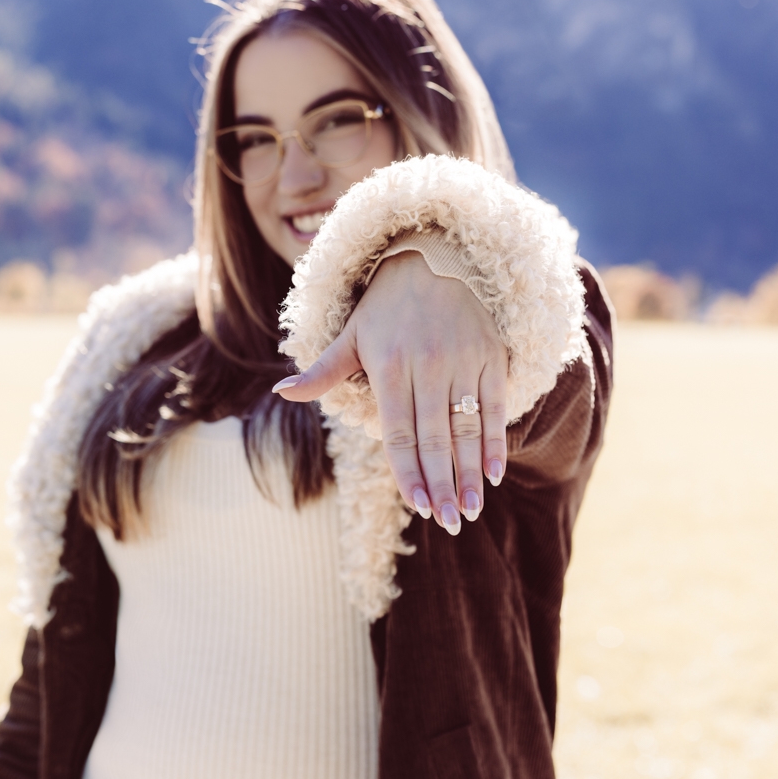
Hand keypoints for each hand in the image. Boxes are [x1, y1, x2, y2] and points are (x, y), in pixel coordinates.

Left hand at [274, 252, 507, 534]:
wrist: (434, 256)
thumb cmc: (384, 305)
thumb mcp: (350, 334)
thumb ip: (322, 371)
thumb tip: (281, 393)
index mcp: (390, 366)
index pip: (399, 432)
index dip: (409, 472)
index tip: (417, 506)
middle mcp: (428, 366)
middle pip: (435, 438)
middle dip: (442, 484)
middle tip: (448, 522)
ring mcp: (463, 362)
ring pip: (468, 428)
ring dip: (471, 473)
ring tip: (472, 509)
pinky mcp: (490, 357)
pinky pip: (496, 407)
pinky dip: (496, 442)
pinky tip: (494, 473)